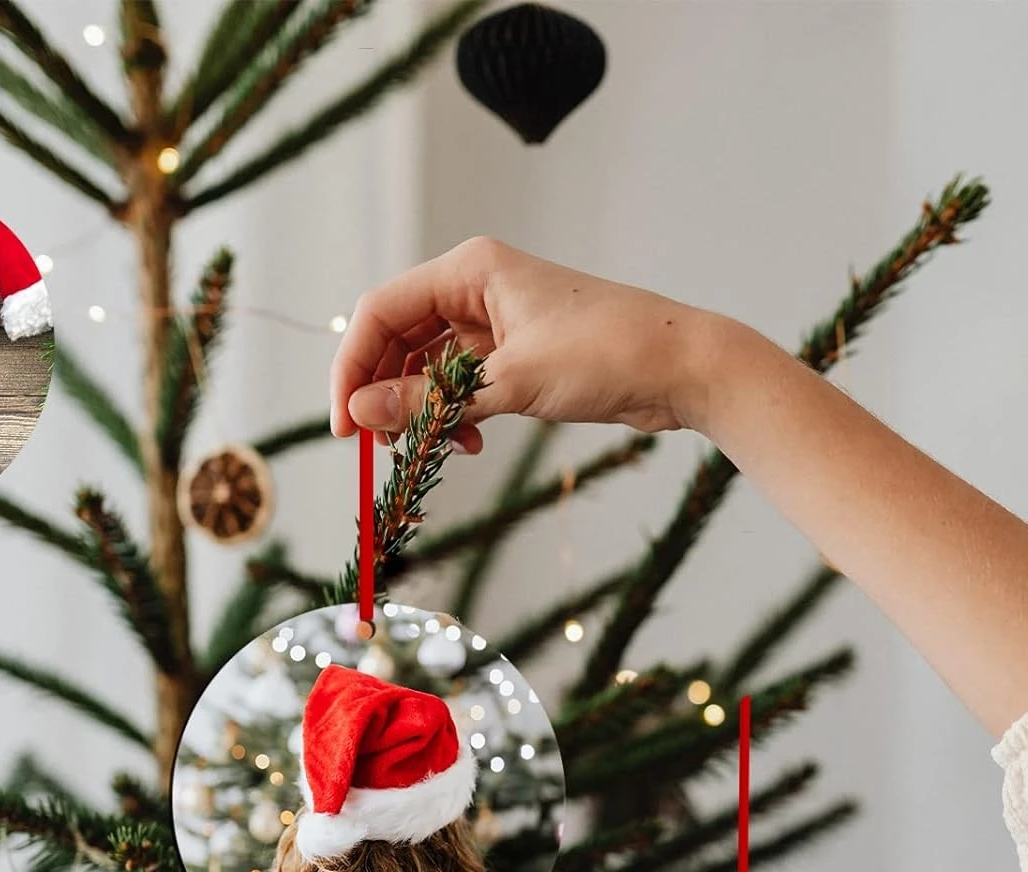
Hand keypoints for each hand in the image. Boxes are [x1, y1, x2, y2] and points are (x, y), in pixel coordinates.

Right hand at [329, 236, 722, 442]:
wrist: (682, 368)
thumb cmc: (606, 353)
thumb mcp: (510, 383)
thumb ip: (431, 400)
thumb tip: (363, 413)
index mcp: (471, 270)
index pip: (382, 312)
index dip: (354, 367)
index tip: (345, 424)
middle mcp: (479, 289)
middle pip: (401, 339)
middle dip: (386, 393)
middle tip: (377, 445)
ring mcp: (501, 324)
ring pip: (433, 368)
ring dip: (424, 410)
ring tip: (430, 446)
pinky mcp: (522, 357)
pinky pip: (466, 385)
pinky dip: (457, 414)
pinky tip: (466, 441)